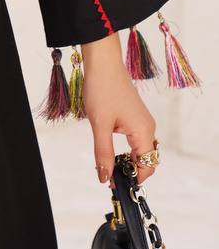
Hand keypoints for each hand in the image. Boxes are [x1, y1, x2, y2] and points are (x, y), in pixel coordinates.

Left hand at [81, 33, 158, 185]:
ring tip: (107, 163)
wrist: (103, 63)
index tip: (115, 185)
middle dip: (130, 171)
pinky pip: (135, 139)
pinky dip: (125, 148)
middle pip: (146, 159)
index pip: (147, 166)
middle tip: (108, 176)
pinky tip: (109, 148)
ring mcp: (142, 121)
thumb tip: (105, 179)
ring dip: (127, 160)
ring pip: (140, 149)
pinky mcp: (134, 115)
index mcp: (144, 132)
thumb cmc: (102, 90)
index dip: (133, 179)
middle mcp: (148, 127)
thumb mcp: (100, 125)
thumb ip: (103, 154)